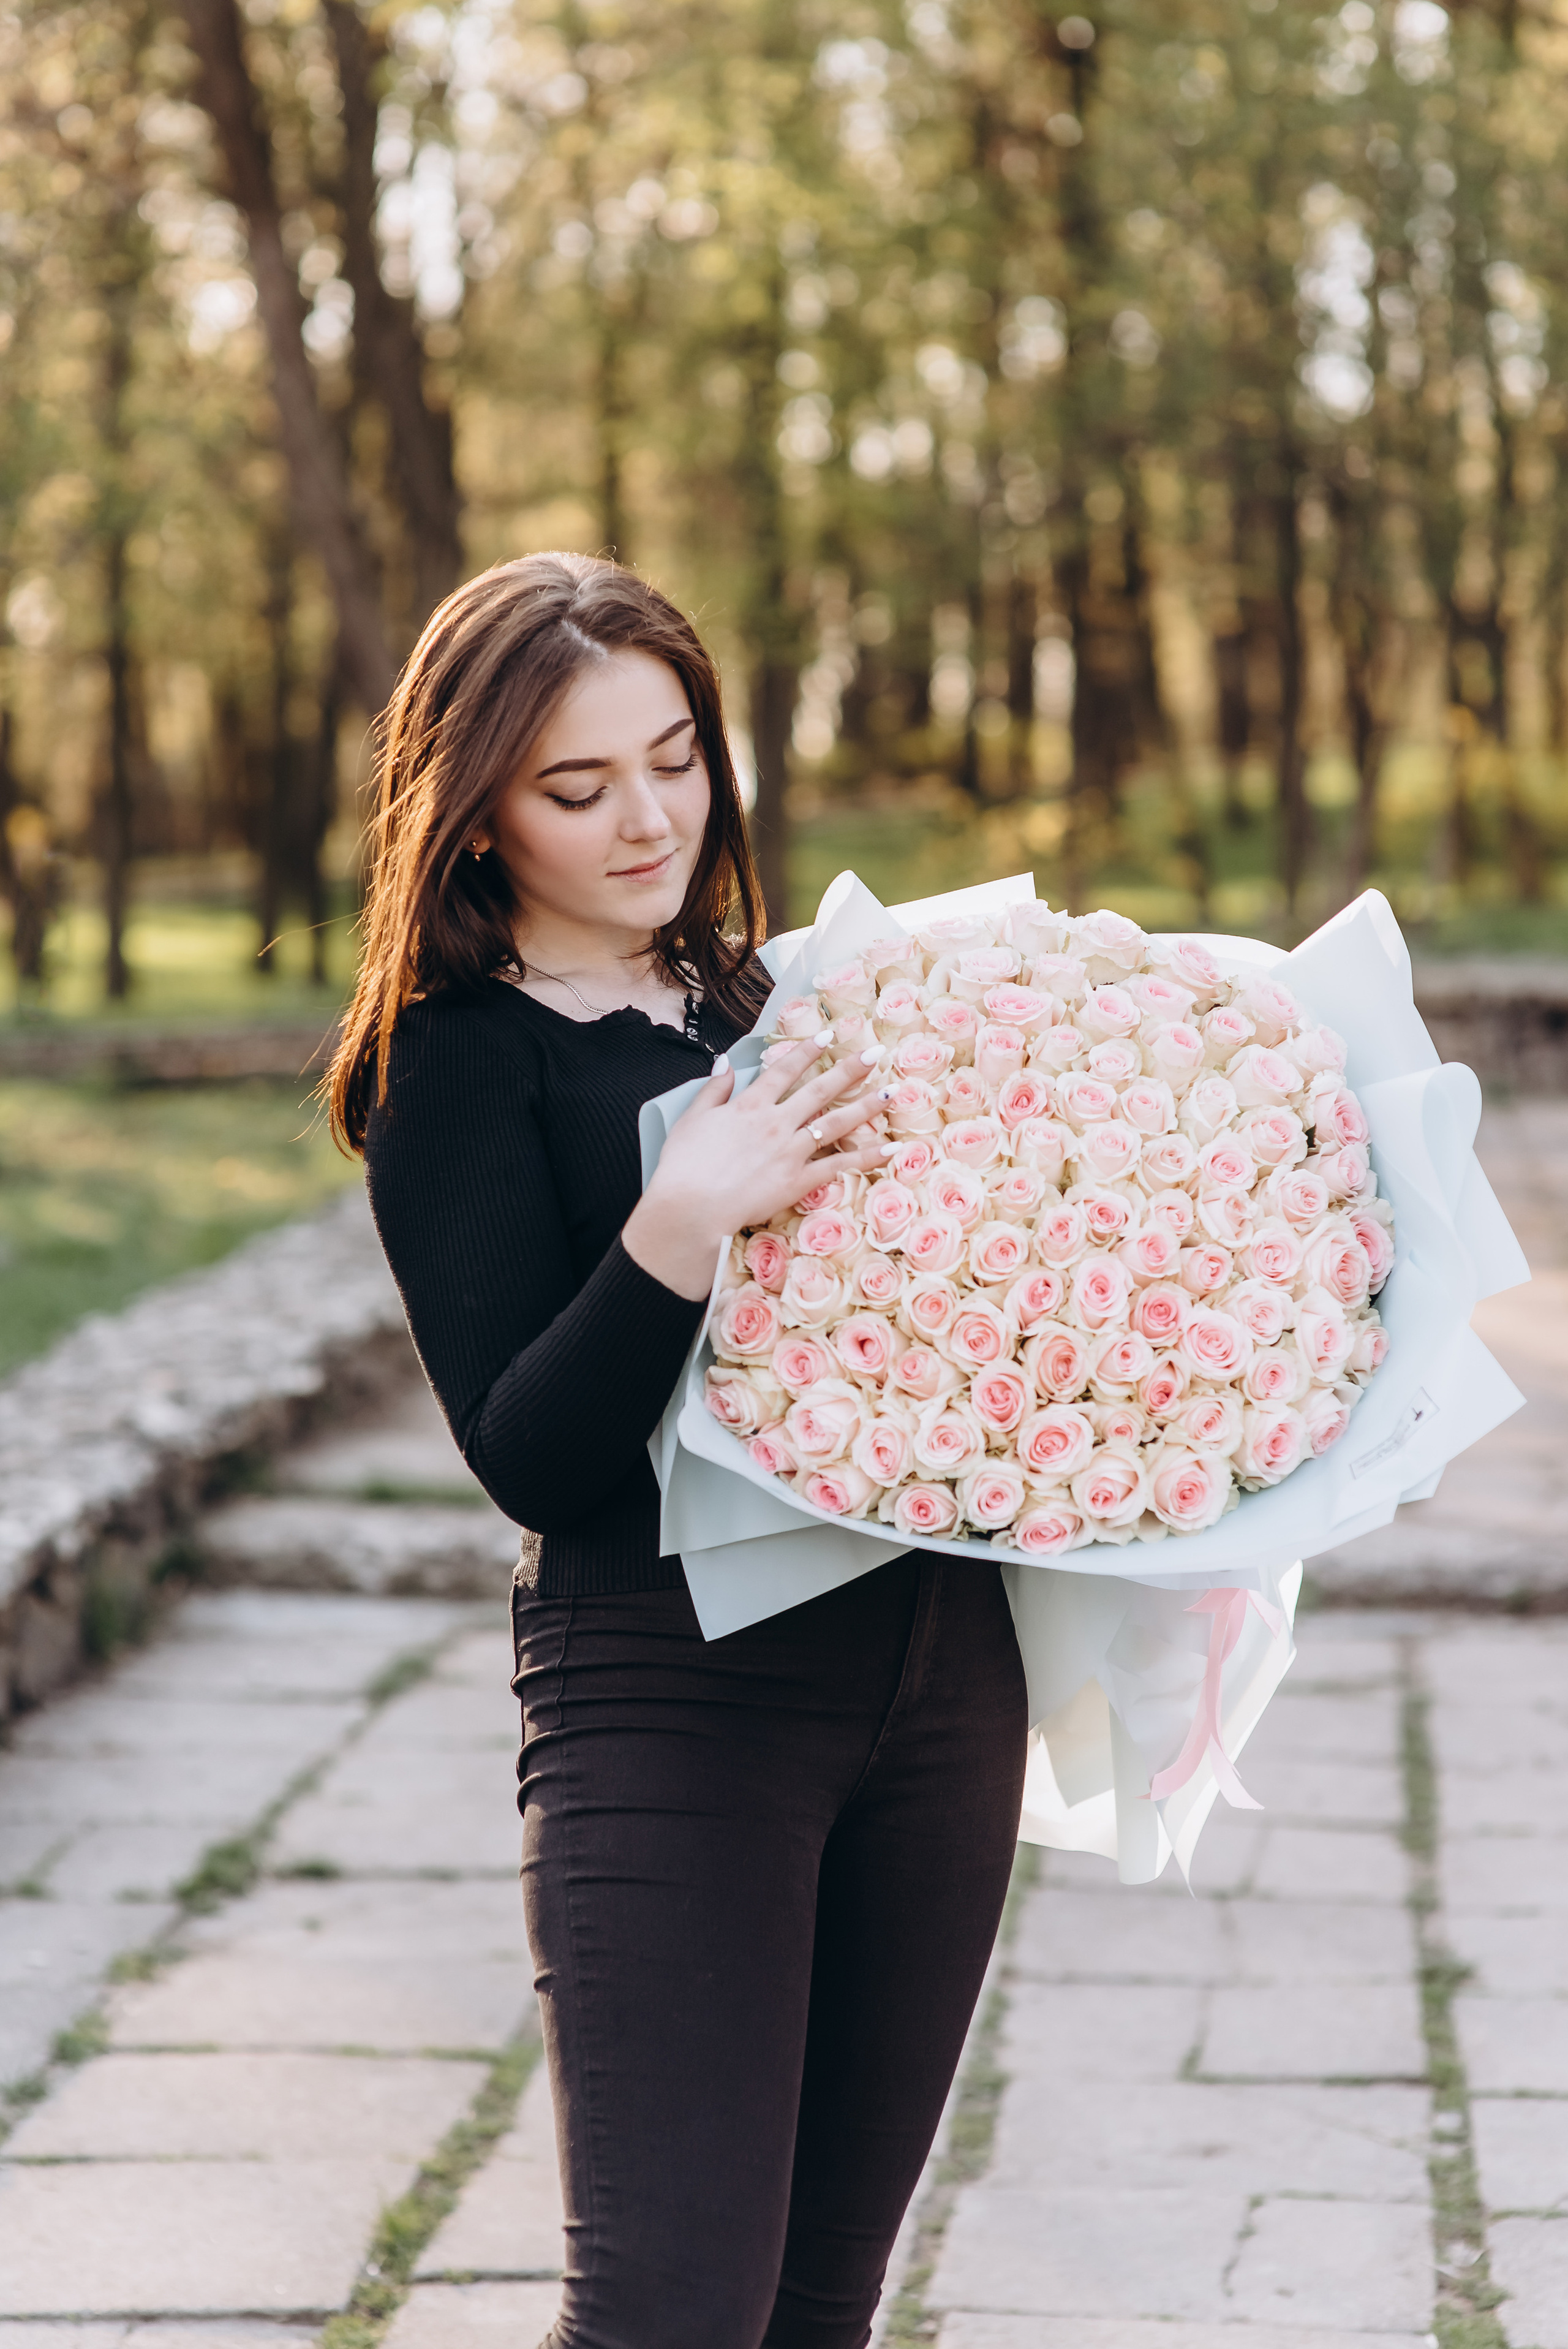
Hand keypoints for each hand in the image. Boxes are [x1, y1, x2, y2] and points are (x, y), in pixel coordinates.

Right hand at [623, 1036, 891, 1299]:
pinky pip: (840, 1166)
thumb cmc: (684, 1167)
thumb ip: (713, 1089)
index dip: (807, 1050)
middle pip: (819, 1090)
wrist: (691, 1207)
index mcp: (749, 1106)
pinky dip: (867, 1157)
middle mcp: (776, 1122)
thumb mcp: (691, 1120)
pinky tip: (891, 1149)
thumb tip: (725, 1062)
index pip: (784, 1070)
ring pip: (836, 1123)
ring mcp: (791, 1151)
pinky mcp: (799, 1180)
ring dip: (866, 1106)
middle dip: (850, 1069)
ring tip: (891, 1092)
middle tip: (876, 1053)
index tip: (828, 1035)